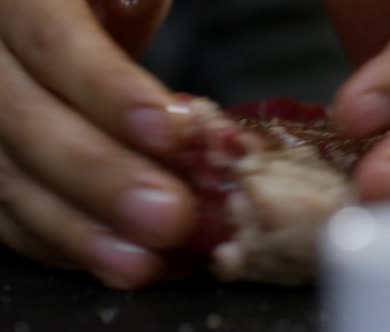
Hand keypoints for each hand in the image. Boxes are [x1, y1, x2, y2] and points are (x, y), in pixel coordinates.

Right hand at [0, 0, 195, 288]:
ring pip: (10, 180)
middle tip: (170, 216)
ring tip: (143, 263)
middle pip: (24, 123)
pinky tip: (111, 260)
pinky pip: (8, 212)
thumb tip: (140, 11)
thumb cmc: (98, 2)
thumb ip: (126, 0)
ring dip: (80, 229)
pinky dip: (61, 241)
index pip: (50, 41)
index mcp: (15, 1)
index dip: (108, 91)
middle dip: (102, 177)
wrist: (56, 19)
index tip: (173, 132)